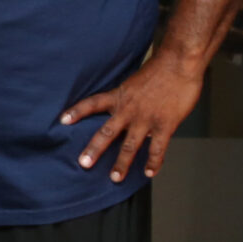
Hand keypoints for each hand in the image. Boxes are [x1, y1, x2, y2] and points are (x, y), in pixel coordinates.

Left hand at [61, 52, 206, 183]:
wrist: (179, 63)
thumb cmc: (160, 70)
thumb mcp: (134, 82)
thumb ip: (128, 99)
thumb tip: (126, 112)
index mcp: (119, 96)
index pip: (92, 104)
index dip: (76, 112)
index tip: (62, 121)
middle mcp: (128, 110)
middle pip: (106, 133)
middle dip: (94, 150)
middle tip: (83, 164)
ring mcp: (146, 119)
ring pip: (130, 146)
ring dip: (122, 163)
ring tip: (115, 178)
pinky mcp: (165, 125)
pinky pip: (157, 148)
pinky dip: (153, 162)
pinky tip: (149, 173)